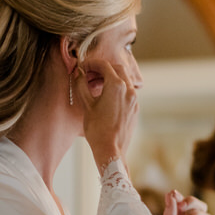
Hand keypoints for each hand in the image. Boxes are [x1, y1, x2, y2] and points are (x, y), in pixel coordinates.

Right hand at [73, 58, 138, 172]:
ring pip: (124, 80)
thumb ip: (82, 85)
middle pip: (117, 68)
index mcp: (117, 86)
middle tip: (89, 73)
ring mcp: (134, 100)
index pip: (104, 65)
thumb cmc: (97, 130)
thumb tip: (78, 73)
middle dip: (103, 68)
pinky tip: (106, 96)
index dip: (91, 63)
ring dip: (111, 77)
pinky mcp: (135, 109)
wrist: (110, 150)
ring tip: (96, 84)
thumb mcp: (86, 105)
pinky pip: (127, 92)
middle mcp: (129, 90)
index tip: (82, 67)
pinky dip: (117, 88)